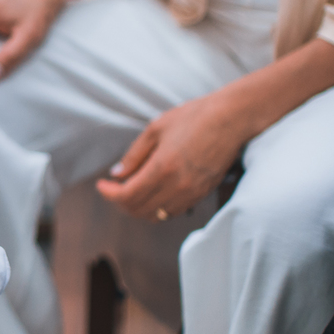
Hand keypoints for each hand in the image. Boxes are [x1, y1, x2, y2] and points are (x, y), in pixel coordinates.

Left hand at [95, 91, 248, 219]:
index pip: (127, 196)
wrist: (232, 118)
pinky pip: (173, 211)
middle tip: (114, 187)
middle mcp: (178, 186)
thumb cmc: (193, 118)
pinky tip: (152, 191)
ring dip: (138, 207)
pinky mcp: (203, 193)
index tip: (101, 185)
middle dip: (120, 202)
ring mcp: (192, 192)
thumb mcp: (155, 129)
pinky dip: (157, 207)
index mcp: (162, 168)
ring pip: (156, 215)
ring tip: (131, 190)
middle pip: (139, 210)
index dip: (109, 194)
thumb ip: (134, 155)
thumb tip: (117, 174)